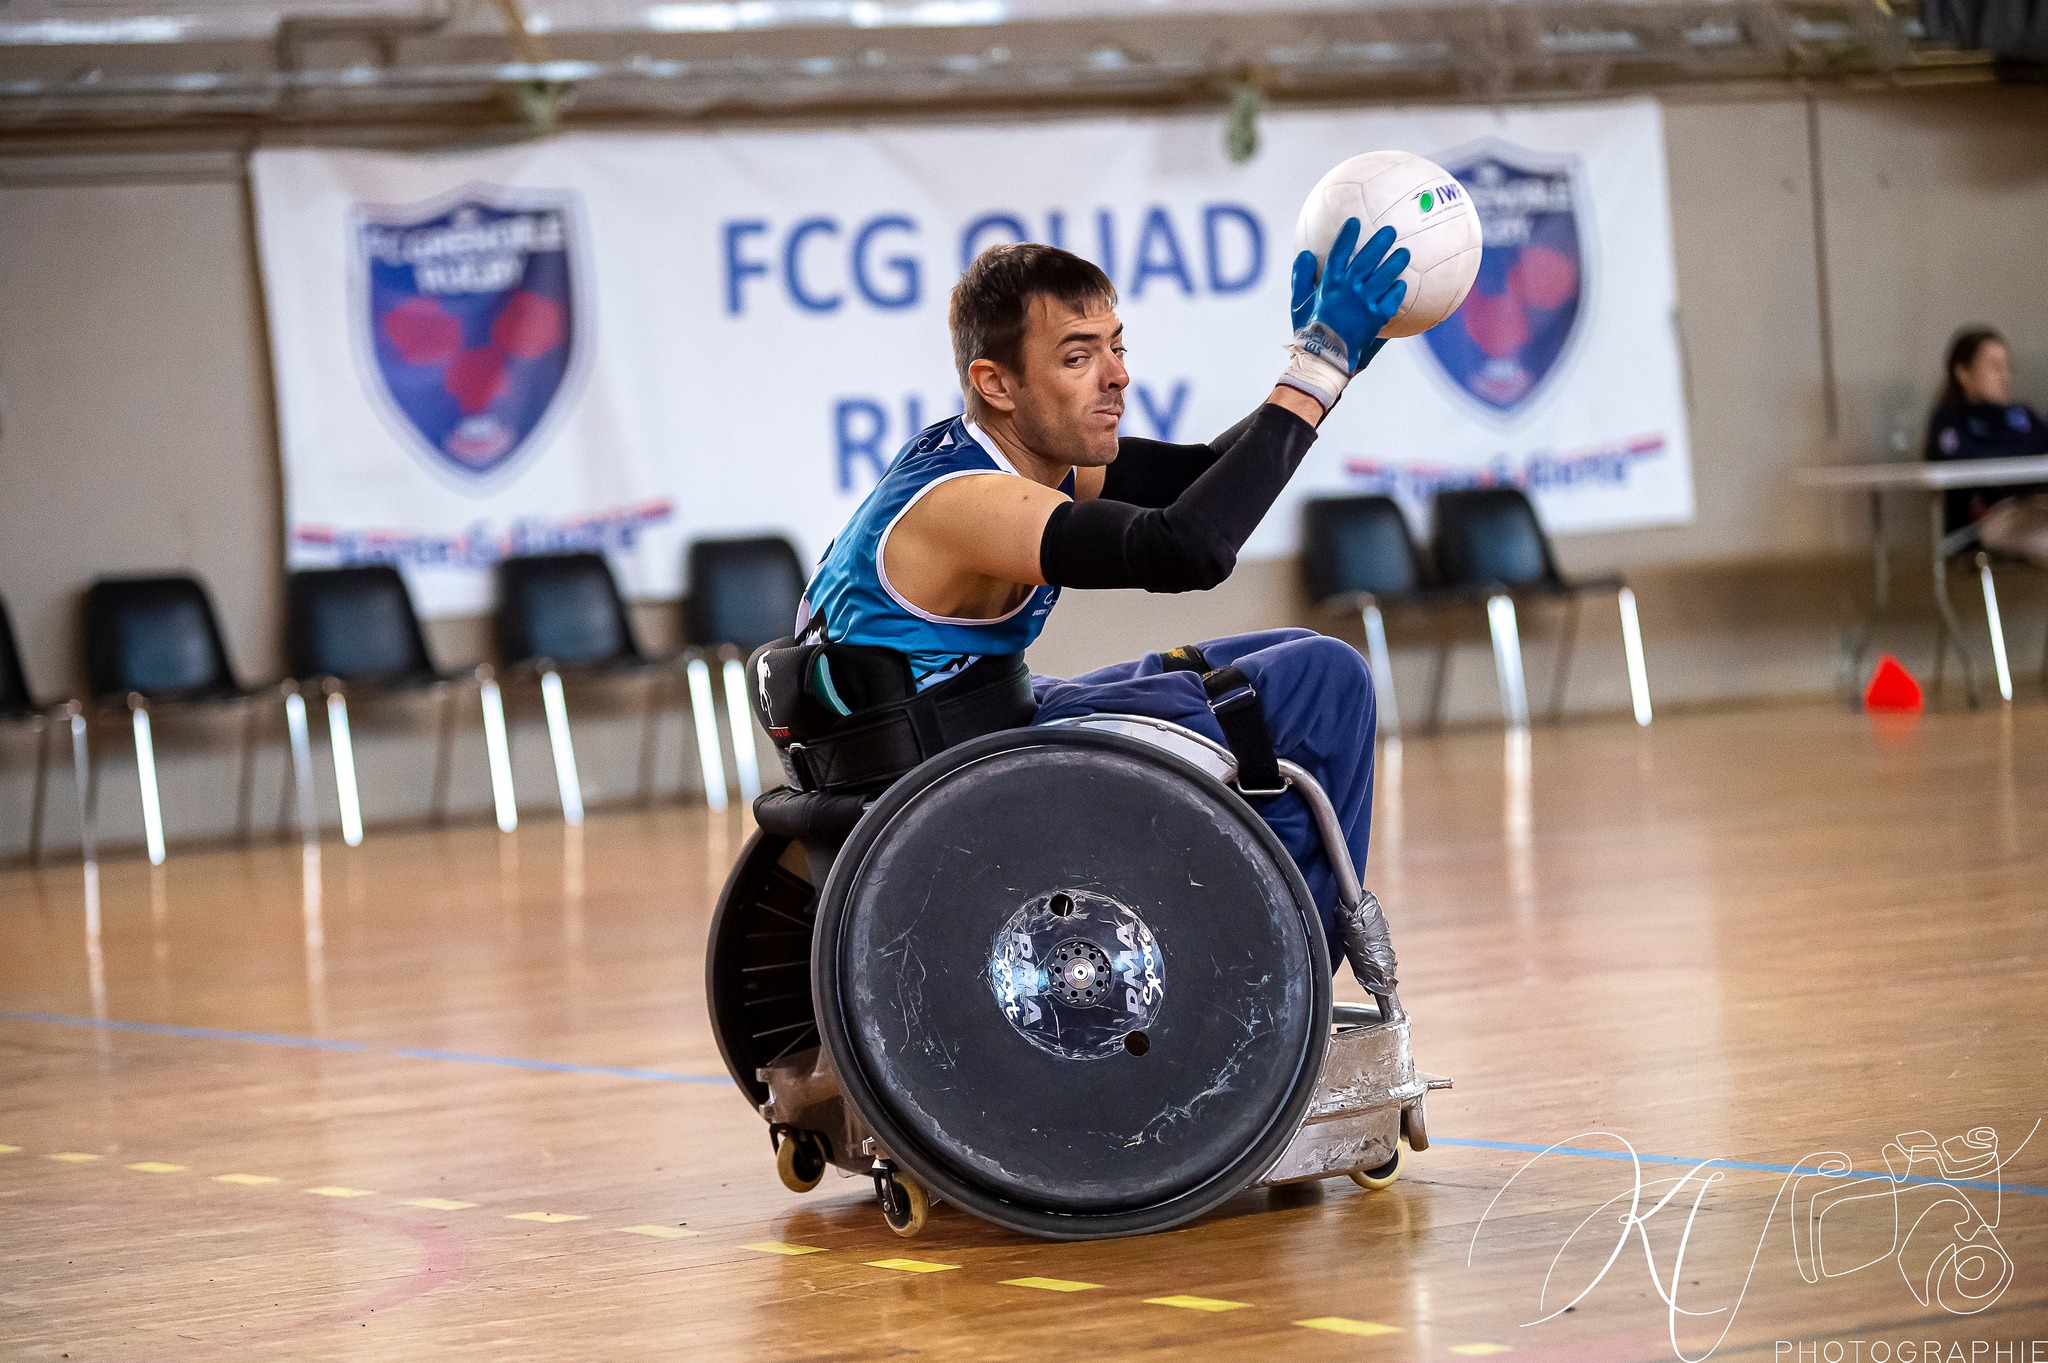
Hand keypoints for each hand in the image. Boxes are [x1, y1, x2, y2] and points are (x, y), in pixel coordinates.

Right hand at [1279, 220, 1408, 410]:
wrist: (1325, 359)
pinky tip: (1402, 283)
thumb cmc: (1309, 332)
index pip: (1338, 254)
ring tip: (1405, 252)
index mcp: (1329, 285)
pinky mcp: (1377, 318)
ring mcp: (1364, 303)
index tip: (1354, 222)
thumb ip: (1301, 278)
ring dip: (1395, 262)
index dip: (1347, 236)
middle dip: (1379, 243)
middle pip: (1367, 260)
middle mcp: (1348, 290)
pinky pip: (1392, 299)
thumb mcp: (1298, 305)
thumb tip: (1303, 254)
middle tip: (1391, 230)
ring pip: (1384, 277)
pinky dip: (1398, 290)